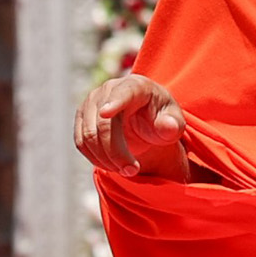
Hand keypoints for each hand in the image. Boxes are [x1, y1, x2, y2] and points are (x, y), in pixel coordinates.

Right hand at [75, 75, 191, 182]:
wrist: (145, 118)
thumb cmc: (161, 117)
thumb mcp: (174, 121)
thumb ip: (173, 125)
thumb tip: (168, 127)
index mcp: (135, 86)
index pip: (122, 93)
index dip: (114, 102)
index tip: (106, 113)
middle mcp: (108, 90)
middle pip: (103, 123)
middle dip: (116, 152)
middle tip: (133, 171)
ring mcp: (91, 103)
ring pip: (89, 136)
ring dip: (106, 159)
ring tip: (127, 170)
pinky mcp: (82, 119)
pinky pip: (81, 143)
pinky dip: (96, 158)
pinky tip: (112, 165)